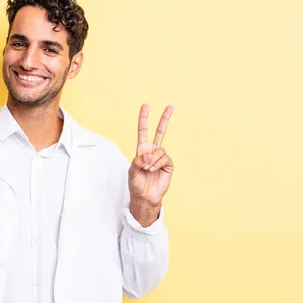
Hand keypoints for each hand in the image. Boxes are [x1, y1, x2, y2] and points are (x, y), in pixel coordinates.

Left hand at [128, 104, 173, 224]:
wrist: (144, 196)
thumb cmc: (136, 183)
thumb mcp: (132, 170)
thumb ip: (138, 160)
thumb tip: (147, 153)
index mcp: (142, 150)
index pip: (143, 131)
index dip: (144, 119)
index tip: (145, 106)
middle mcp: (152, 152)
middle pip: (159, 132)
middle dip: (164, 119)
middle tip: (170, 106)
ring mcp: (161, 158)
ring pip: (159, 149)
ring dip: (152, 158)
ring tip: (147, 169)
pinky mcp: (168, 165)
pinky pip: (164, 158)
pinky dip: (157, 163)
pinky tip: (153, 169)